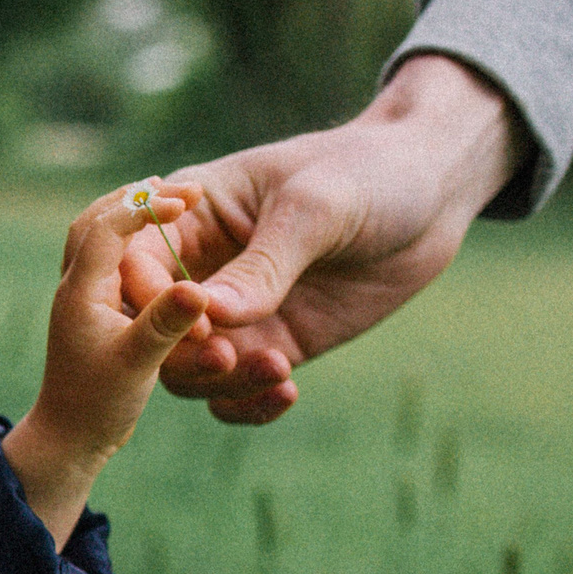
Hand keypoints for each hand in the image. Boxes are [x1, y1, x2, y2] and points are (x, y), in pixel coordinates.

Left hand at [1, 181, 213, 546]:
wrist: (67, 442)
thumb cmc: (96, 407)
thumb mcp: (137, 364)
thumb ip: (166, 326)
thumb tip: (198, 292)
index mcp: (81, 292)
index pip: (108, 227)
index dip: (147, 207)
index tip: (189, 197)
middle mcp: (75, 288)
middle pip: (93, 223)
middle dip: (132, 199)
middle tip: (174, 185)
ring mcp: (82, 301)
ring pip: (97, 241)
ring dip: (129, 217)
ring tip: (166, 201)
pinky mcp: (94, 315)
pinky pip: (107, 262)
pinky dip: (131, 243)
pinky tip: (161, 246)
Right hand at [124, 54, 525, 424]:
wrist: (435, 191)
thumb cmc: (368, 171)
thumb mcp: (315, 207)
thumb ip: (263, 264)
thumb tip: (213, 317)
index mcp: (191, 215)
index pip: (137, 265)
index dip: (153, 301)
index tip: (198, 321)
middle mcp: (201, 268)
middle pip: (154, 328)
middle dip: (179, 352)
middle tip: (226, 359)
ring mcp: (236, 311)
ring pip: (190, 368)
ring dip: (220, 381)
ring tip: (274, 370)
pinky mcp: (272, 342)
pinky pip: (236, 389)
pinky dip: (249, 402)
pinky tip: (288, 391)